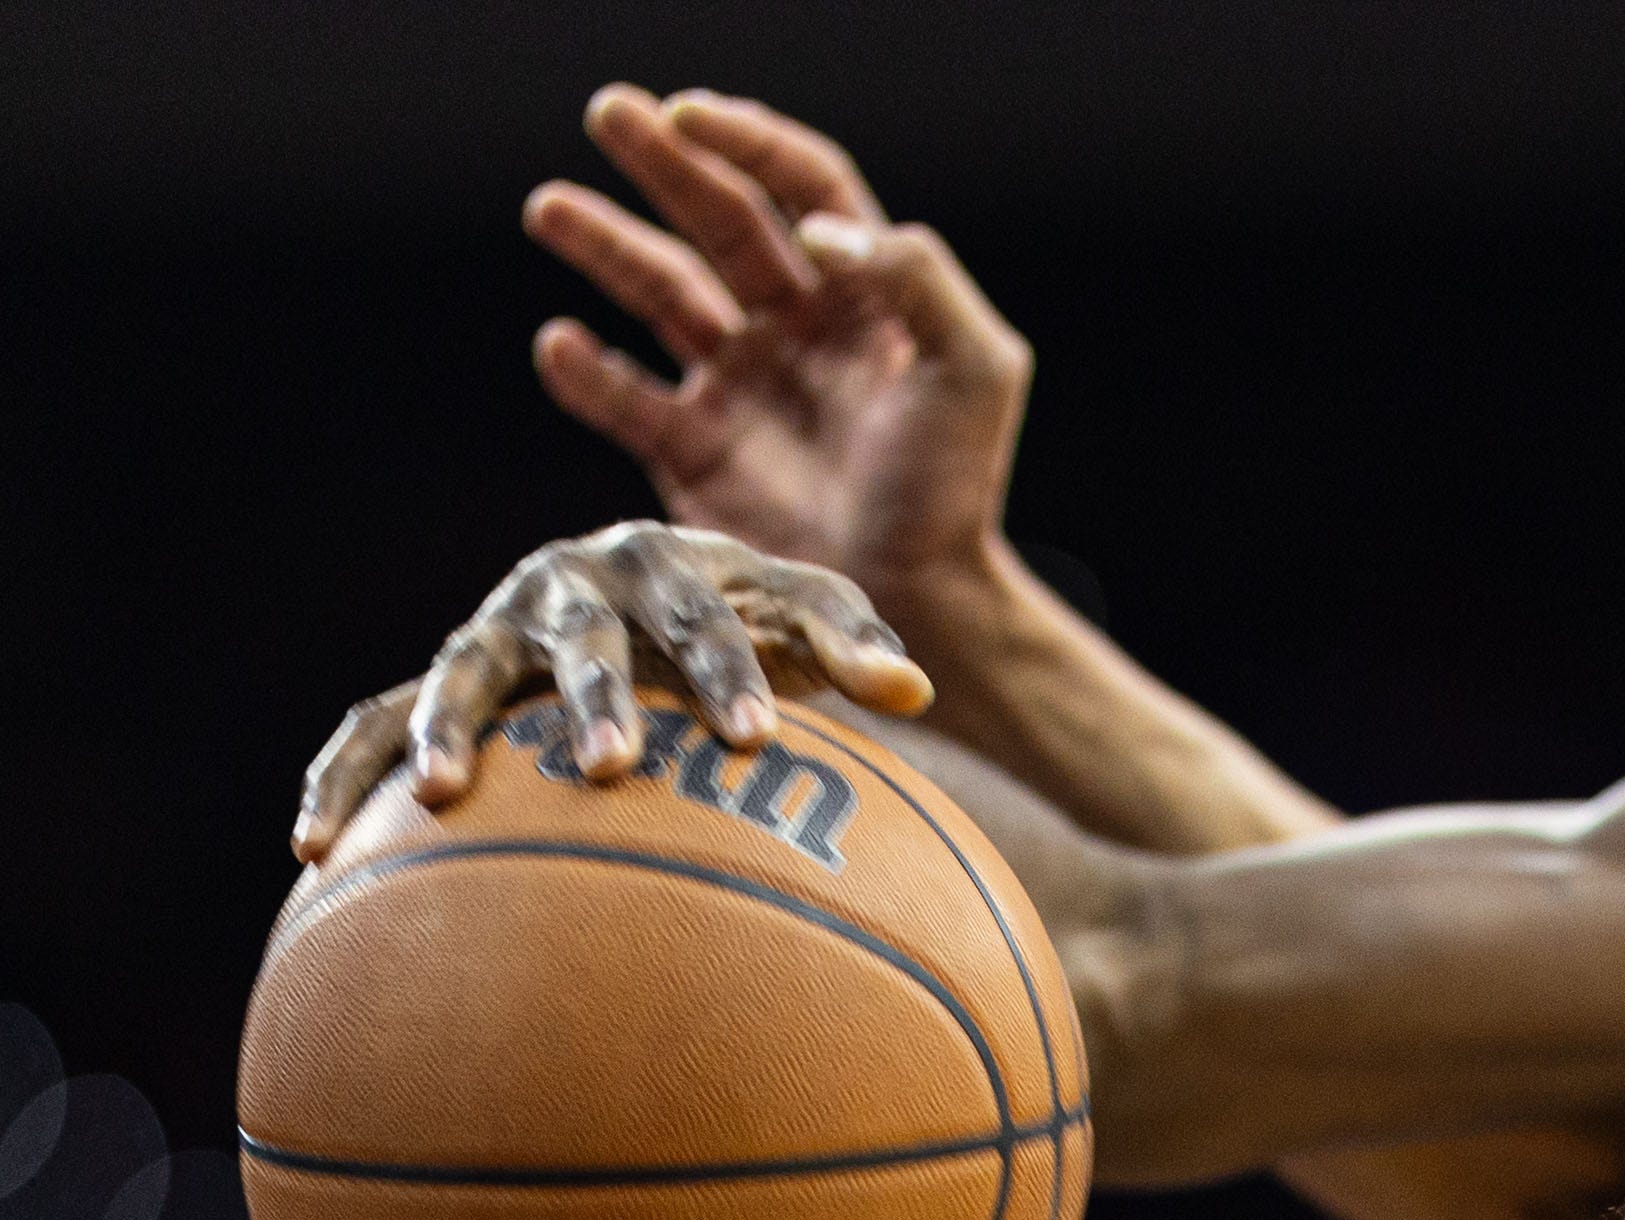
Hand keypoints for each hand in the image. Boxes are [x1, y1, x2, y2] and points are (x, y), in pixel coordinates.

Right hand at [292, 521, 926, 859]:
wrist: (654, 597)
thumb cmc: (746, 625)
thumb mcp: (800, 623)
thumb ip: (854, 647)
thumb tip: (919, 692)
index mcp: (661, 563)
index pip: (704, 616)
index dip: (727, 671)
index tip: (757, 738)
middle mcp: (567, 586)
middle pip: (579, 639)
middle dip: (594, 697)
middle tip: (613, 769)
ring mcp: (497, 632)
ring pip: (461, 673)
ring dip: (448, 730)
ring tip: (440, 795)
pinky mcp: (448, 683)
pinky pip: (370, 724)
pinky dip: (342, 776)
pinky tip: (313, 846)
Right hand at [523, 85, 1032, 596]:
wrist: (921, 602)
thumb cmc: (955, 488)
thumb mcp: (974, 370)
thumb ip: (917, 278)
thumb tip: (819, 228)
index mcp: (863, 299)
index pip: (803, 187)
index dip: (749, 143)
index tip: (690, 115)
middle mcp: (796, 330)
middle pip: (721, 220)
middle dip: (664, 164)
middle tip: (609, 113)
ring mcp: (742, 388)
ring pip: (661, 293)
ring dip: (605, 246)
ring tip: (551, 208)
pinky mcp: (698, 454)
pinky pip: (627, 399)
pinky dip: (587, 374)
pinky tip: (560, 341)